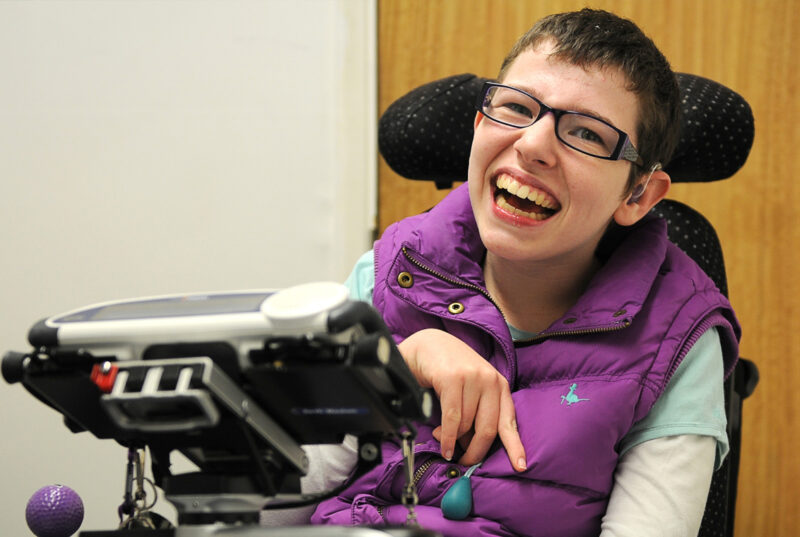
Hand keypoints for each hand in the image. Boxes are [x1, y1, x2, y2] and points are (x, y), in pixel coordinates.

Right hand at [398, 329, 525, 470]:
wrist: (428, 343)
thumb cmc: (449, 370)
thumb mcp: (472, 389)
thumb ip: (477, 413)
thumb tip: (472, 447)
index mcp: (499, 385)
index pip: (509, 420)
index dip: (515, 445)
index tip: (520, 466)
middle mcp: (490, 380)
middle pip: (488, 429)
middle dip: (476, 452)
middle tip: (465, 463)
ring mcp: (472, 377)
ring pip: (467, 425)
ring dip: (454, 441)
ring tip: (443, 441)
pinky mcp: (452, 378)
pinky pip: (452, 418)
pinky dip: (447, 437)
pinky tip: (443, 446)